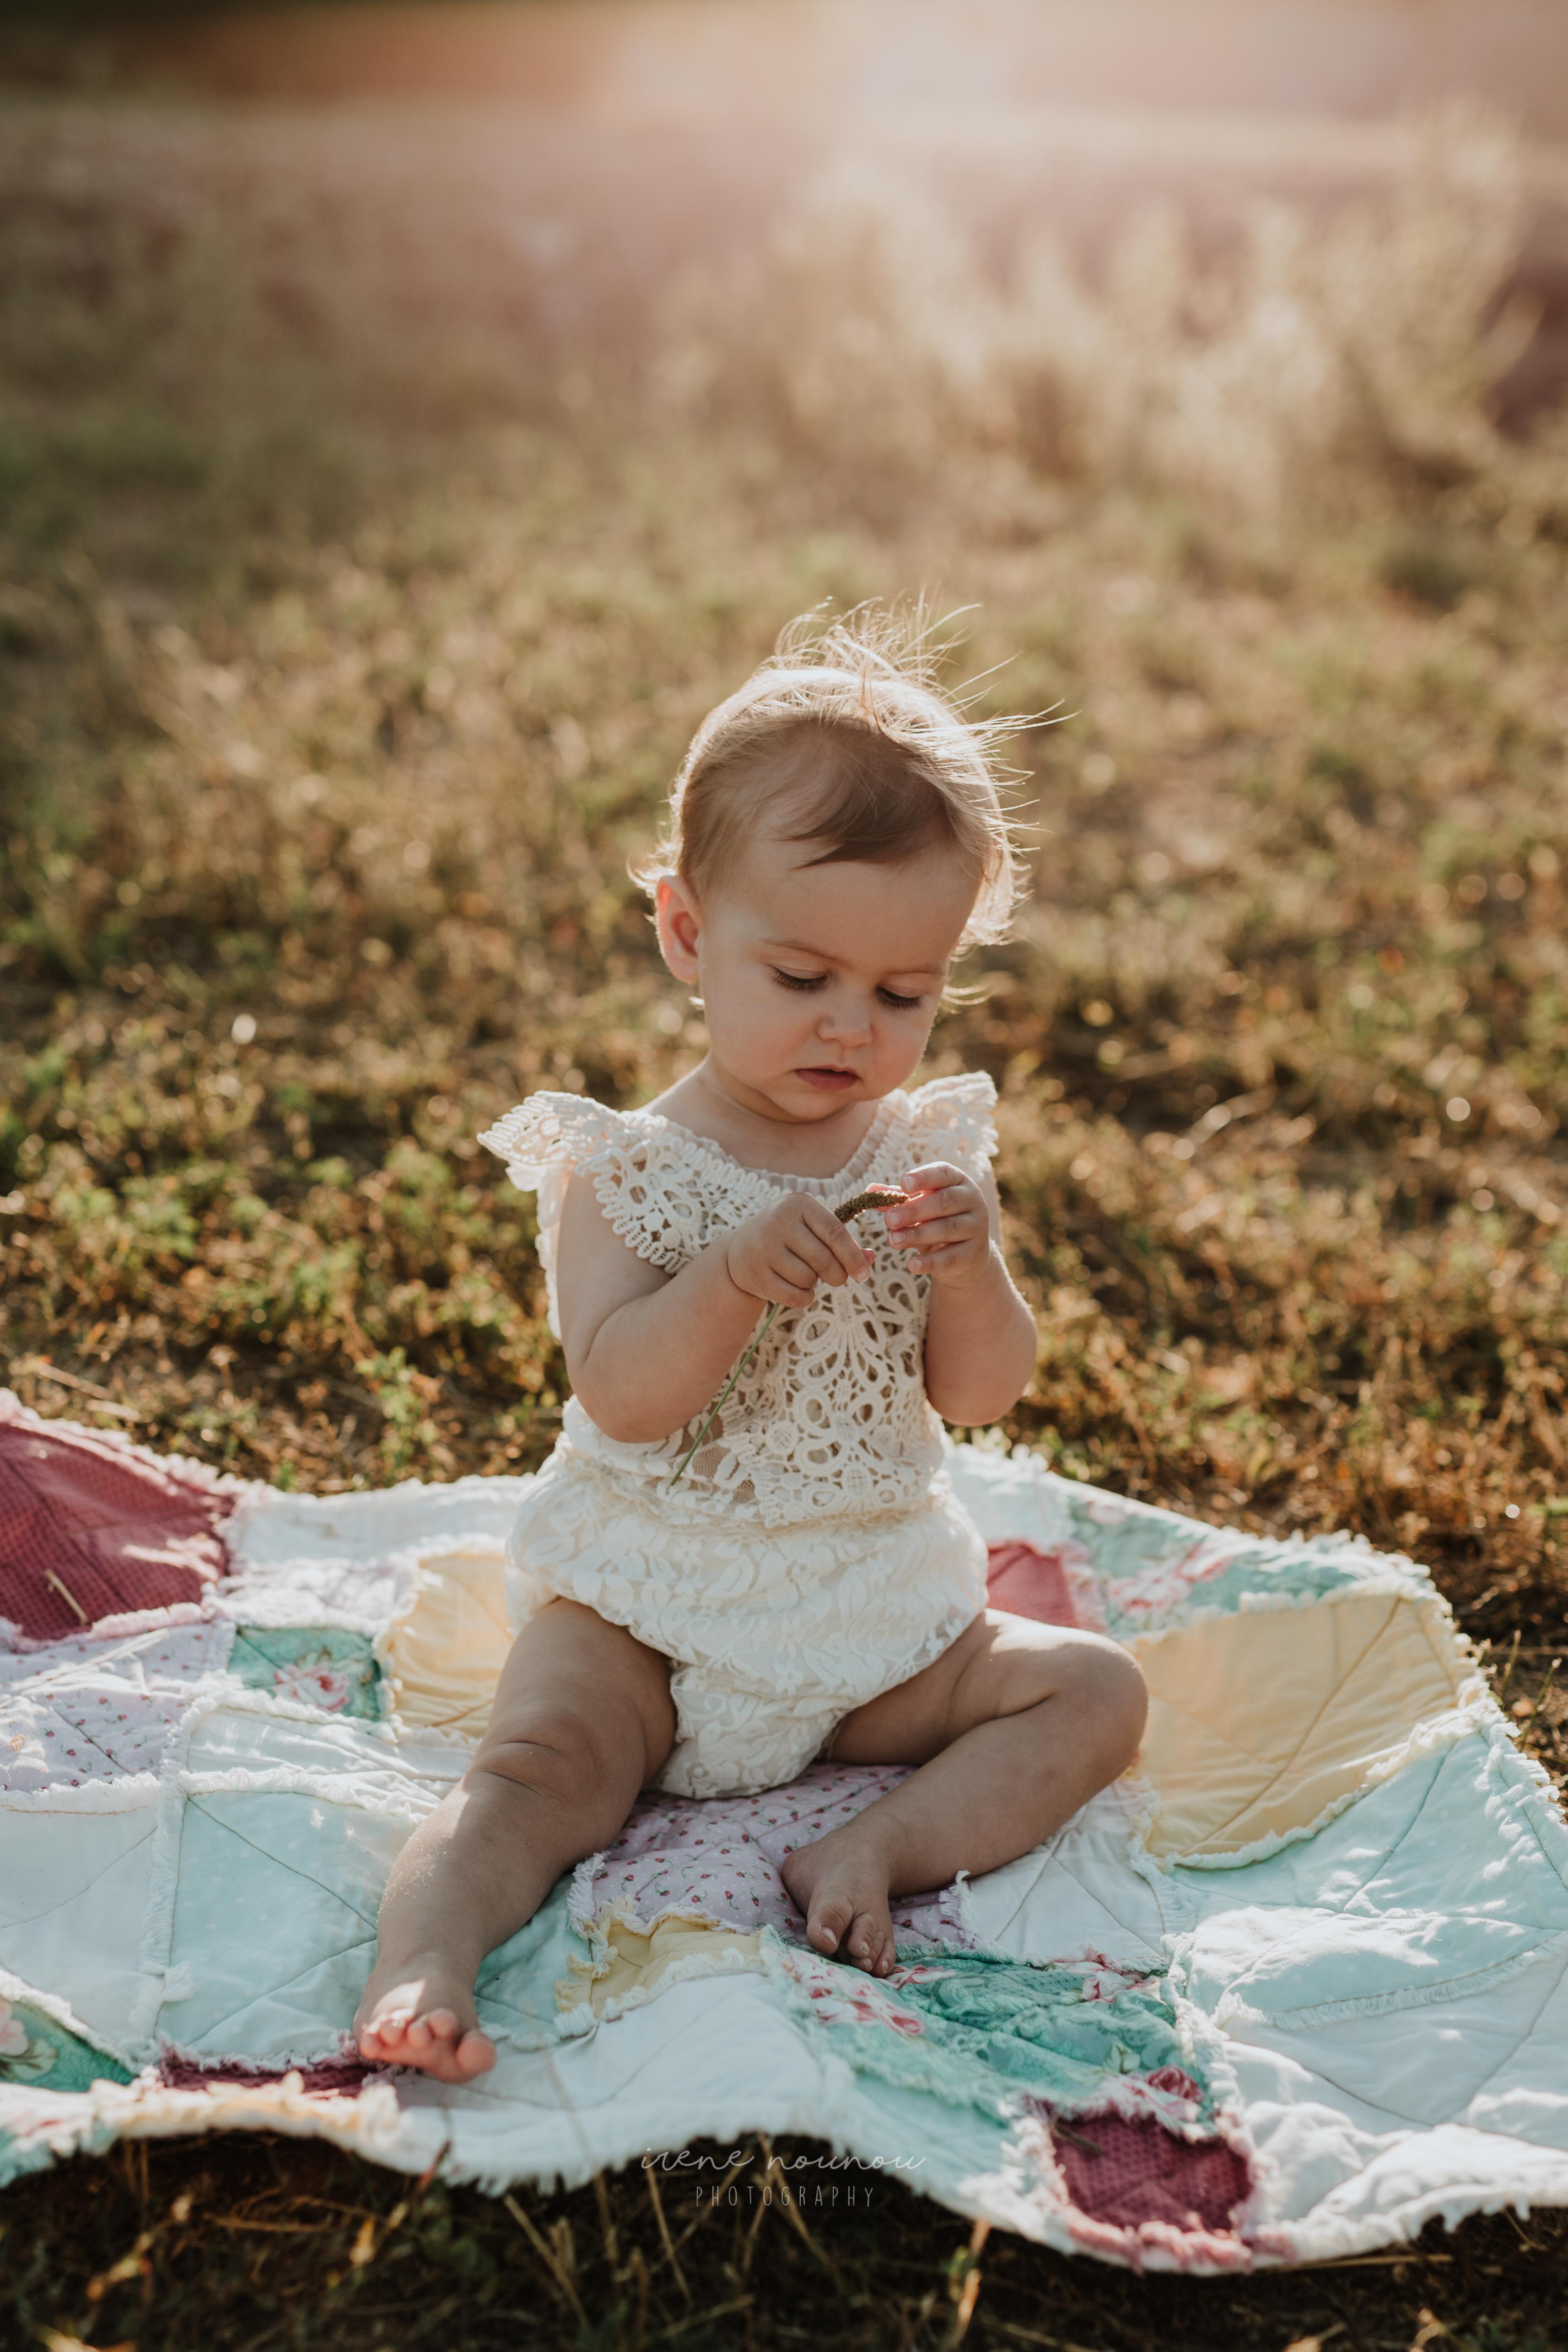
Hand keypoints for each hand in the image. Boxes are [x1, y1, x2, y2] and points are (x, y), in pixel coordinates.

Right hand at [725, 1193, 871, 1309]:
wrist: (739, 1250)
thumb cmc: (789, 1238)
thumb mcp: (813, 1230)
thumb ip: (844, 1242)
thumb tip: (870, 1258)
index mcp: (798, 1204)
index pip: (834, 1231)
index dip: (853, 1256)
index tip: (864, 1274)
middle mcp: (778, 1221)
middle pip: (823, 1259)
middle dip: (837, 1275)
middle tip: (837, 1278)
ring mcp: (763, 1247)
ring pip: (808, 1278)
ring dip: (814, 1283)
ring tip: (803, 1273)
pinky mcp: (755, 1273)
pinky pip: (793, 1296)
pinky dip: (804, 1297)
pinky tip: (797, 1289)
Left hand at [884, 1162, 993, 1286]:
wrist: (966, 1255)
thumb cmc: (937, 1220)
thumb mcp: (919, 1207)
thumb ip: (897, 1198)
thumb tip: (869, 1190)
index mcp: (958, 1181)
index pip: (942, 1173)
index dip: (923, 1177)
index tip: (903, 1183)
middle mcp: (972, 1200)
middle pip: (944, 1202)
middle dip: (914, 1211)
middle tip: (889, 1219)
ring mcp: (977, 1227)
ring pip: (947, 1229)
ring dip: (917, 1235)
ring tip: (892, 1240)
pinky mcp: (974, 1253)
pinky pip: (951, 1257)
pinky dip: (930, 1261)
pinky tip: (912, 1264)